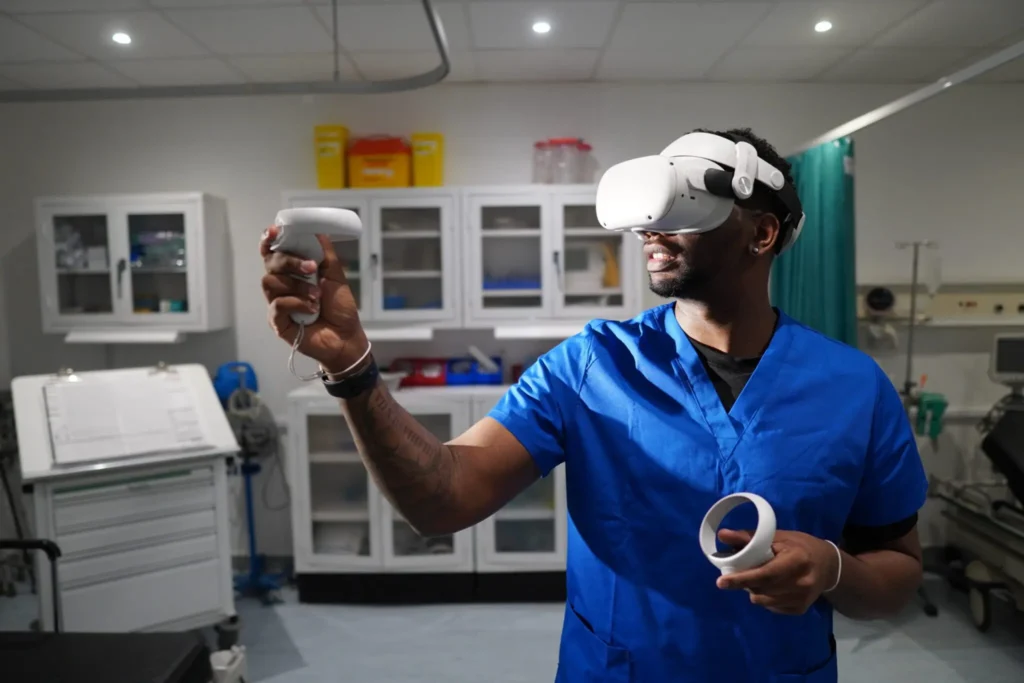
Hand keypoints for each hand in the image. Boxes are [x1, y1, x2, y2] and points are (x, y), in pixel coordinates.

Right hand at [261, 225, 367, 373]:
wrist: (346, 336)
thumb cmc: (340, 307)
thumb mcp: (336, 276)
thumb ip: (325, 254)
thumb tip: (317, 231)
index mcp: (292, 272)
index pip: (273, 252)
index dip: (269, 240)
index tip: (273, 231)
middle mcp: (281, 285)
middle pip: (270, 263)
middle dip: (290, 261)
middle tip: (312, 268)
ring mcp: (277, 303)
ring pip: (271, 282)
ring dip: (297, 286)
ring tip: (317, 296)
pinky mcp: (277, 322)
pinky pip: (277, 305)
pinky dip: (296, 303)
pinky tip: (311, 308)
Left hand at [715, 529, 839, 615]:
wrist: (829, 566)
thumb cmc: (800, 546)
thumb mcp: (777, 536)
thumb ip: (749, 537)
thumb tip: (722, 535)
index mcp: (797, 561)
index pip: (765, 574)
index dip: (742, 579)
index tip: (721, 582)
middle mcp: (801, 583)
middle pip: (762, 589)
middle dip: (744, 582)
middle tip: (737, 574)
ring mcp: (802, 599)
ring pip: (763, 601)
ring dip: (754, 590)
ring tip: (759, 577)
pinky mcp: (800, 609)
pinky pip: (771, 607)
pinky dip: (764, 597)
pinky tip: (772, 586)